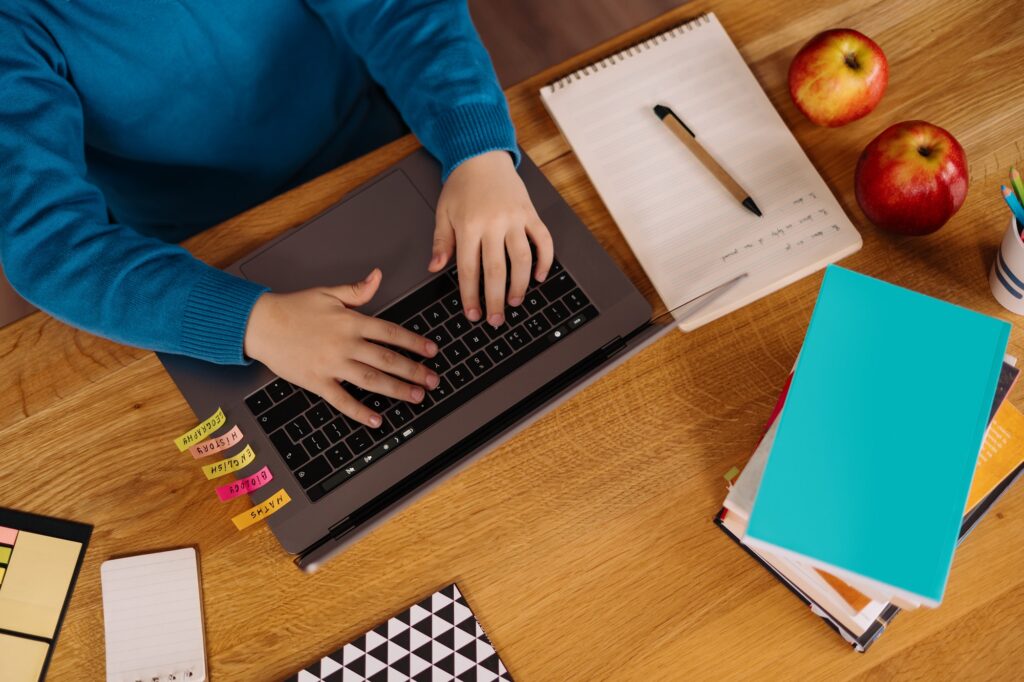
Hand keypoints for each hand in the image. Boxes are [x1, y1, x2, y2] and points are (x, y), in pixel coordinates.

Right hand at [243, 268, 438, 427]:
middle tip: (432, 380)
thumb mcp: (328, 293)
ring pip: (371, 379)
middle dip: (413, 370)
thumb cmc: (293, 308)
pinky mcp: (316, 381)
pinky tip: (376, 419)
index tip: (431, 351)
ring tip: (416, 396)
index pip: (390, 333)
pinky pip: (342, 399)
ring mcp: (332, 364)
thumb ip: (357, 290)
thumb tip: (377, 277)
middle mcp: (345, 344)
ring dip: (396, 389)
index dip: (414, 342)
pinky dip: (360, 411)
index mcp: (351, 321)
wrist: (260, 324)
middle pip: (387, 359)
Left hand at [429, 150, 553, 326]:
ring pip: (522, 259)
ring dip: (520, 285)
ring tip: (515, 302)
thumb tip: (435, 269)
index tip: (473, 314)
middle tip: (496, 320)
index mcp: (469, 226)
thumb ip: (441, 242)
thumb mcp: (443, 213)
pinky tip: (540, 277)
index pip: (469, 270)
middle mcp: (494, 223)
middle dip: (496, 299)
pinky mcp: (531, 213)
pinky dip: (544, 260)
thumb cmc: (461, 186)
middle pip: (496, 270)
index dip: (471, 296)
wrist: (482, 156)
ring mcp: (515, 218)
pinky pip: (543, 240)